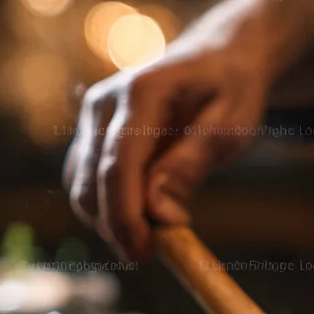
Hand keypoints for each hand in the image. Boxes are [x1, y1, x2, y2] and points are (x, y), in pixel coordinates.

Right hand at [62, 0, 313, 259]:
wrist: (219, 57)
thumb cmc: (232, 90)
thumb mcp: (231, 126)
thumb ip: (192, 163)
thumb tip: (160, 212)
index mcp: (140, 93)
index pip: (118, 164)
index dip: (126, 214)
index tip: (145, 251)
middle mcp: (103, 102)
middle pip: (91, 180)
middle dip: (116, 227)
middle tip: (152, 256)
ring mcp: (92, 118)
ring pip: (82, 186)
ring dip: (108, 222)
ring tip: (152, 242)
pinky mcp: (92, 135)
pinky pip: (87, 183)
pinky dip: (107, 209)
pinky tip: (141, 224)